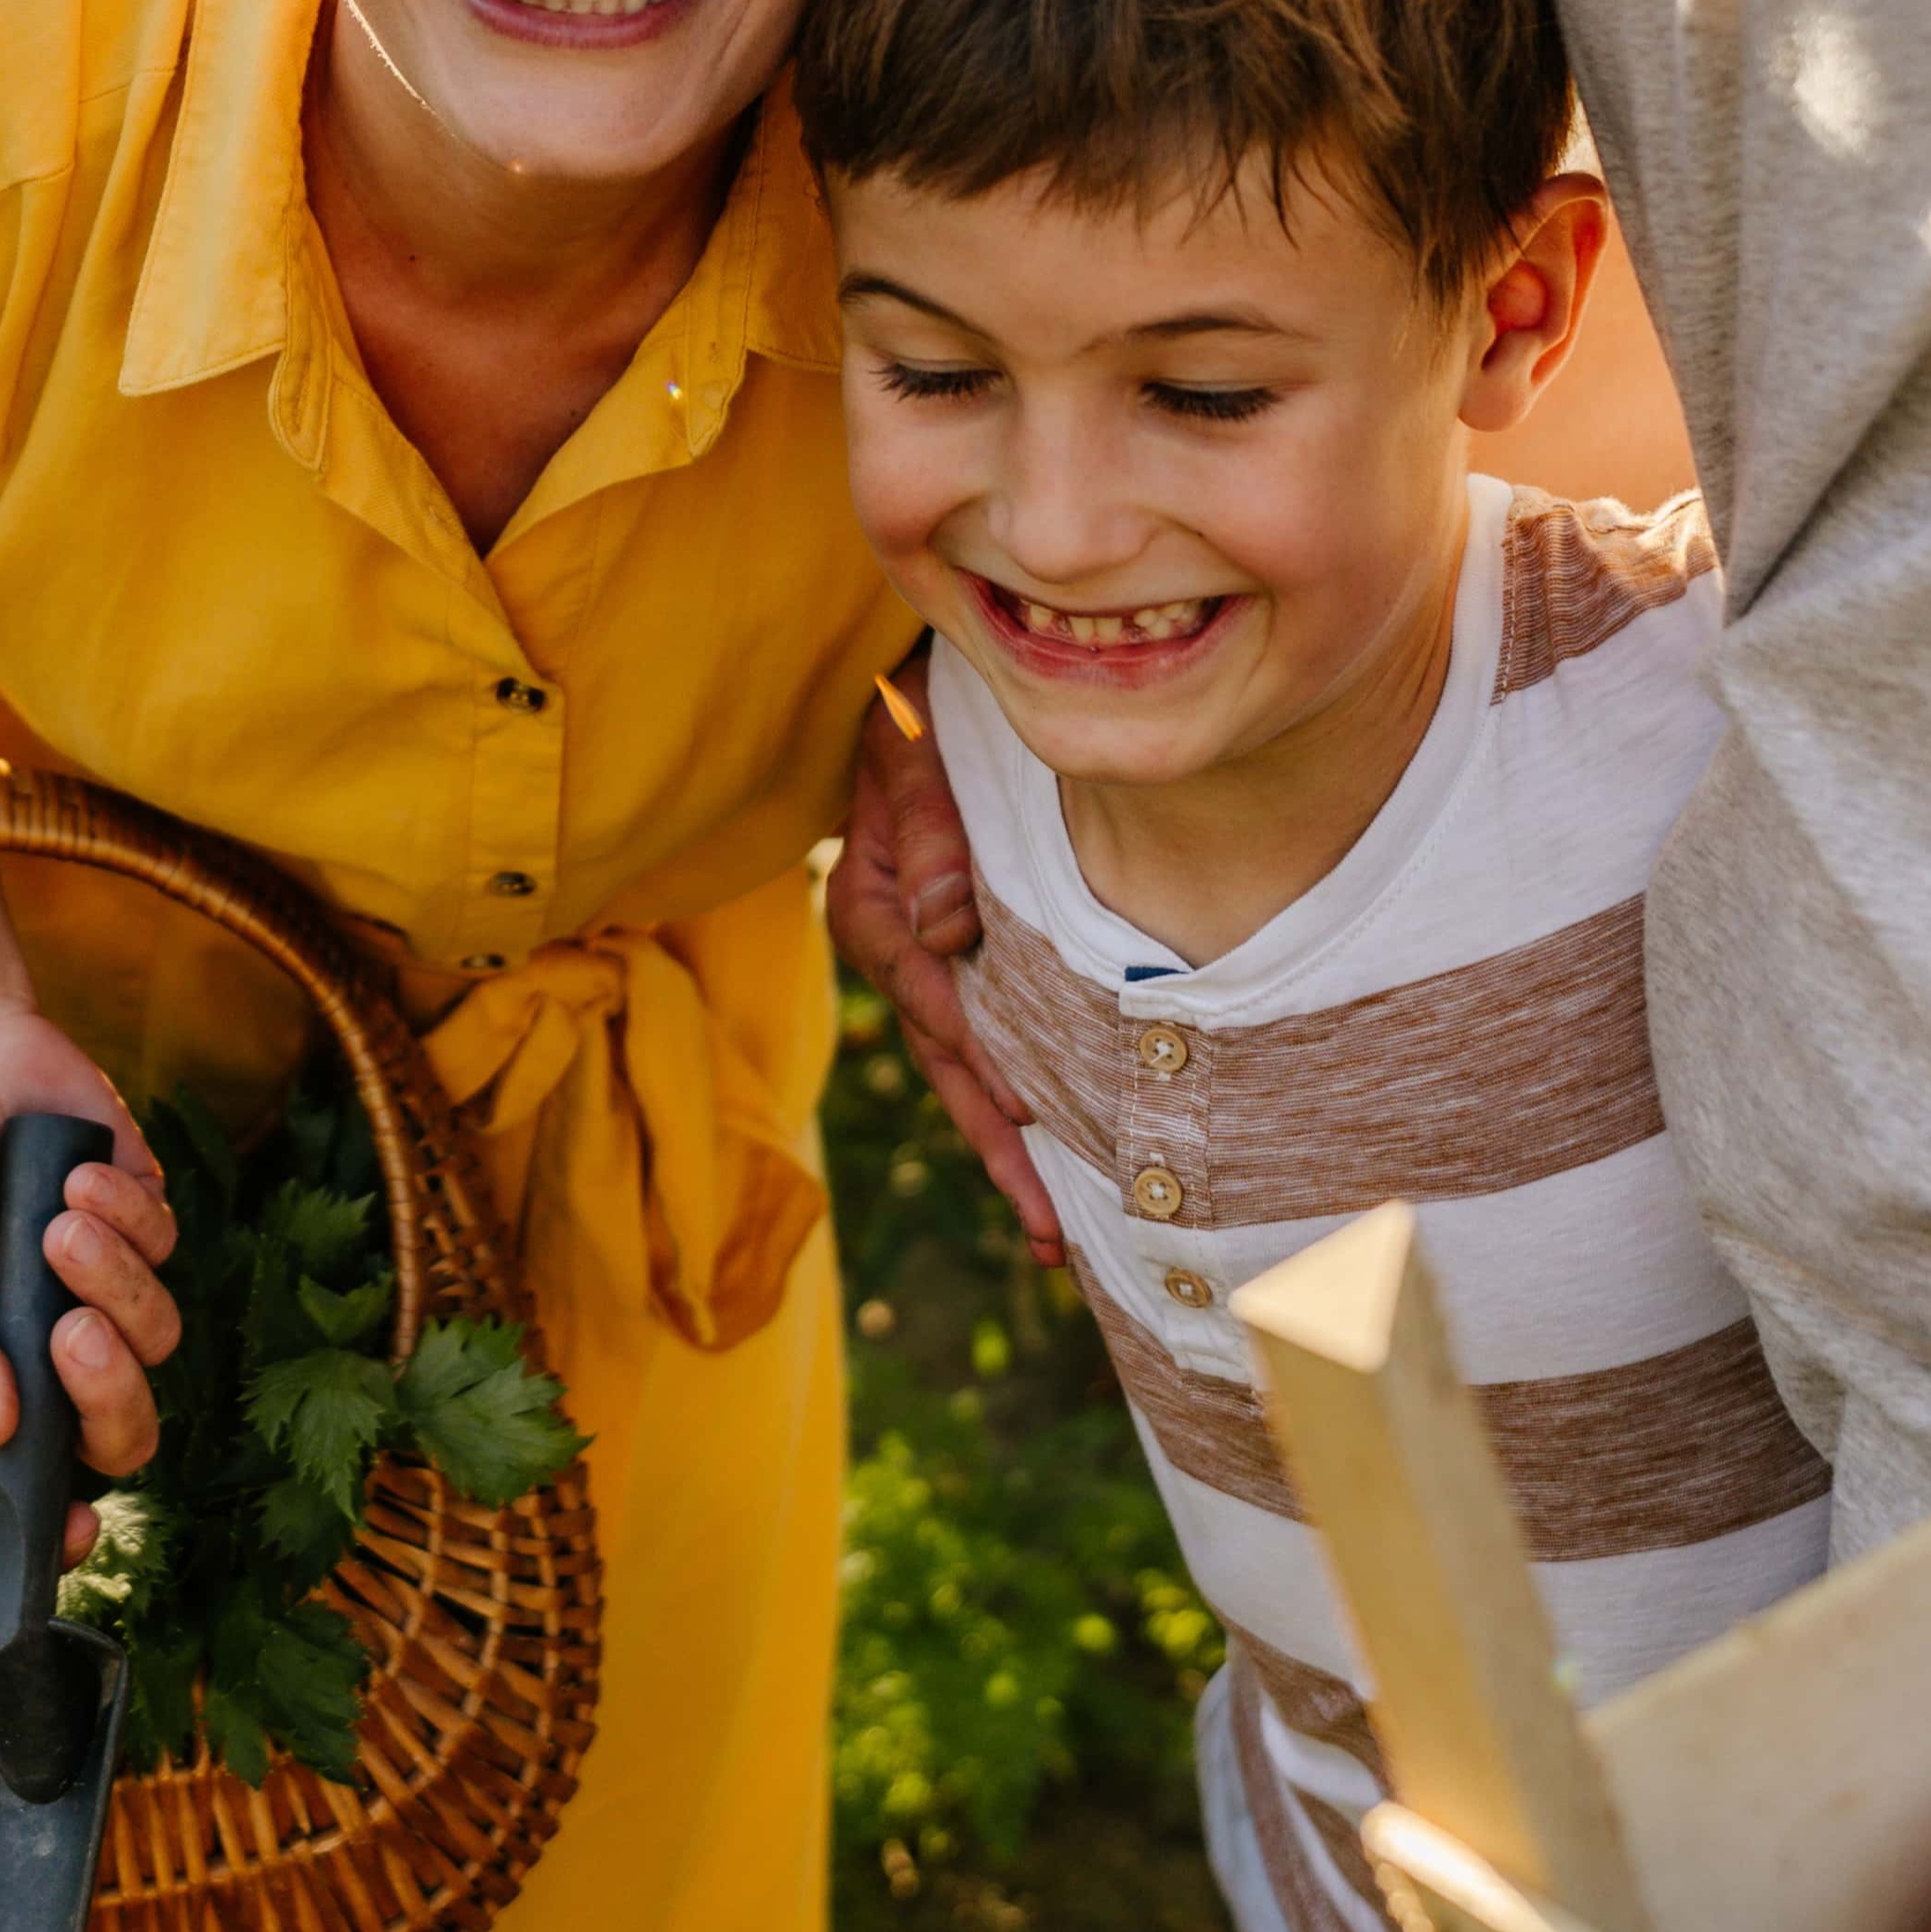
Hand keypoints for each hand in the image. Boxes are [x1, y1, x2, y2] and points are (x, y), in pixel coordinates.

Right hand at [0, 987, 189, 1479]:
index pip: (36, 1485)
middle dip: (112, 1393)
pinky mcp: (146, 1226)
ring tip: (56, 1219)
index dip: (65, 1527)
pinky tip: (74, 1173)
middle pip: (124, 1431)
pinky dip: (123, 1211)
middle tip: (72, 1332)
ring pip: (157, 1335)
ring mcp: (108, 1291)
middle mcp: (54, 1354)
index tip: (79, 1532)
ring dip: (112, 1277)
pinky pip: (167, 1247)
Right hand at [830, 704, 1049, 1276]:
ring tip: (1057, 1237)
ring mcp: (931, 968)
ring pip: (969, 1074)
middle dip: (1000, 1148)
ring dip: (1012, 1152)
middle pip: (948, 1062)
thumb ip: (929, 826)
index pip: (925, 988)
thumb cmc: (916, 712)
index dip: (977, 1049)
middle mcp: (898, 952)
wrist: (919, 694)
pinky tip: (1060, 1162)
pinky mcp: (967, 969)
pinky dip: (1018, 1106)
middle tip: (1051, 1229)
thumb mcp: (910, 749)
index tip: (1025, 1105)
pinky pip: (991, 1047)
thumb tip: (946, 926)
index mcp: (870, 904)